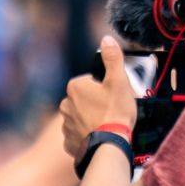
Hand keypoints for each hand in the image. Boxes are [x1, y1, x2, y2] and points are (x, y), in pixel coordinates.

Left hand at [61, 37, 137, 161]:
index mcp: (75, 87)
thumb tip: (106, 39)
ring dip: (91, 120)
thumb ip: (112, 57)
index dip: (105, 88)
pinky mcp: (69, 143)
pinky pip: (79, 136)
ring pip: (81, 118)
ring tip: (107, 126)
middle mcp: (65, 105)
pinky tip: (99, 137)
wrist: (109, 146)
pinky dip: (87, 136)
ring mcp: (66, 126)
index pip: (91, 82)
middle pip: (85, 100)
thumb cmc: (115, 112)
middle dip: (96, 104)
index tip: (114, 96)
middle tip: (112, 112)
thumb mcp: (119, 80)